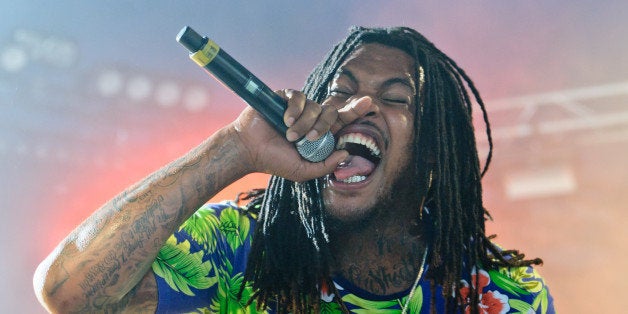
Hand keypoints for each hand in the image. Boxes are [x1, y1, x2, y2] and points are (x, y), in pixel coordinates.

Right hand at [230, 89, 347, 181]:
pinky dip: (294, 110)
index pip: (342, 120)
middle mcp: (312, 119)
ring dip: (304, 123)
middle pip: (332, 112)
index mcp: (320, 134)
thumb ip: (325, 166)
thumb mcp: (303, 171)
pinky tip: (285, 121)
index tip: (371, 103)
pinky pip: (300, 97)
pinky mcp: (286, 98)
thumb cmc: (275, 161)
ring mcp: (300, 108)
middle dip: (323, 126)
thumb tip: (346, 152)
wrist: (249, 150)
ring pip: (316, 106)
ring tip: (289, 135)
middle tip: (308, 139)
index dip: (356, 110)